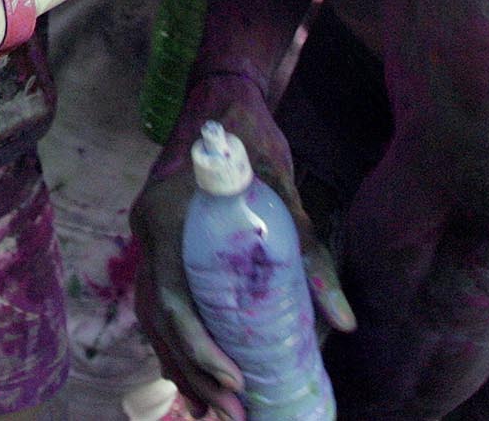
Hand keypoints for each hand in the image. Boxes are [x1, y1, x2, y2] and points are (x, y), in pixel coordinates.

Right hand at [132, 71, 351, 420]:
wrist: (219, 98)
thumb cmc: (251, 140)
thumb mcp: (285, 192)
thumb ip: (309, 253)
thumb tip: (342, 324)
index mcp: (166, 217)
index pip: (172, 297)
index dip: (198, 348)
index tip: (234, 381)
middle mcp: (146, 232)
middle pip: (158, 320)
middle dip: (193, 374)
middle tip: (232, 412)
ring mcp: (147, 240)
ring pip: (153, 319)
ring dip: (182, 368)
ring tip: (217, 409)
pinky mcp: (158, 246)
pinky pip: (158, 304)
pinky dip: (176, 344)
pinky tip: (199, 375)